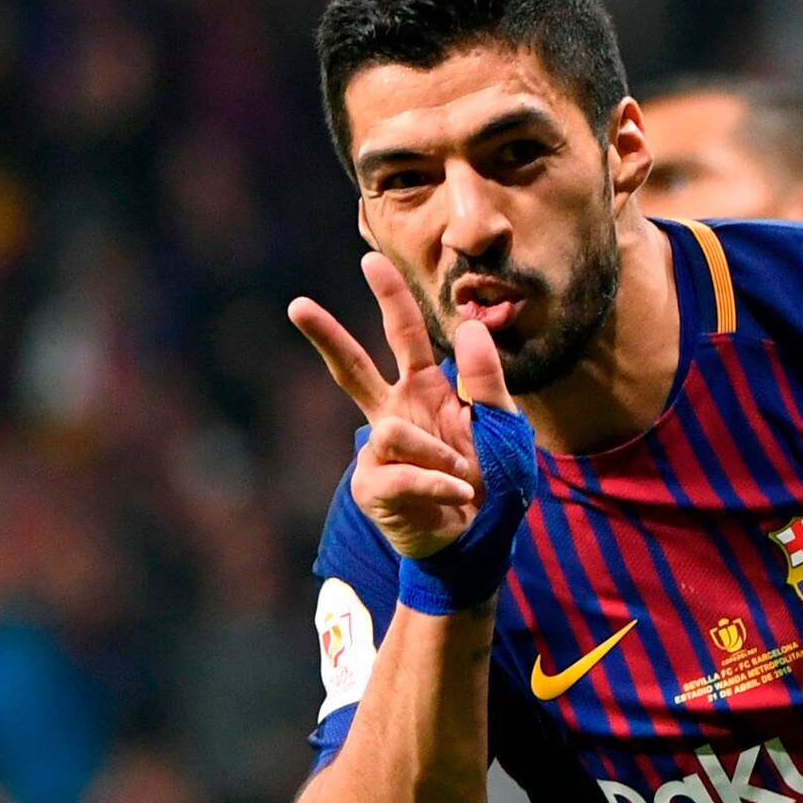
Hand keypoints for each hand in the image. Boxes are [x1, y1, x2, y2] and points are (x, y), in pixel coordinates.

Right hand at [289, 253, 518, 558]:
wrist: (481, 542)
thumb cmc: (494, 482)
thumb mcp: (505, 428)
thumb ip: (487, 381)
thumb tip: (469, 327)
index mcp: (428, 392)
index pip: (406, 338)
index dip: (391, 299)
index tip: (370, 260)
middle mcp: (397, 415)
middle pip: (354, 370)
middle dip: (327, 337)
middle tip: (297, 306)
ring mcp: (379, 451)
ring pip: (392, 432)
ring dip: (437, 452)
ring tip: (465, 475)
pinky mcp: (371, 487)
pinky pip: (402, 473)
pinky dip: (438, 482)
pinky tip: (459, 492)